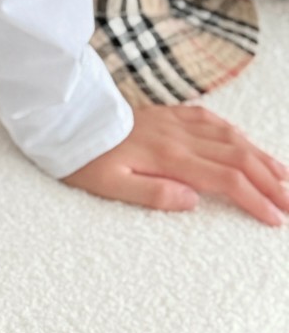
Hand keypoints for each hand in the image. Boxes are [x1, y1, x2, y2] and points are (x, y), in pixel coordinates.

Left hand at [59, 101, 288, 226]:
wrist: (65, 118)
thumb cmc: (83, 157)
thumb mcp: (110, 186)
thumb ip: (153, 194)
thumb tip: (194, 201)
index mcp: (169, 158)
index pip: (226, 179)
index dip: (255, 199)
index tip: (276, 219)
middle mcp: (179, 137)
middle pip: (238, 157)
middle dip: (271, 181)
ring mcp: (174, 122)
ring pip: (230, 137)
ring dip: (261, 156)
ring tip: (284, 176)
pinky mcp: (166, 114)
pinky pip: (210, 119)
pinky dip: (234, 132)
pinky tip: (244, 141)